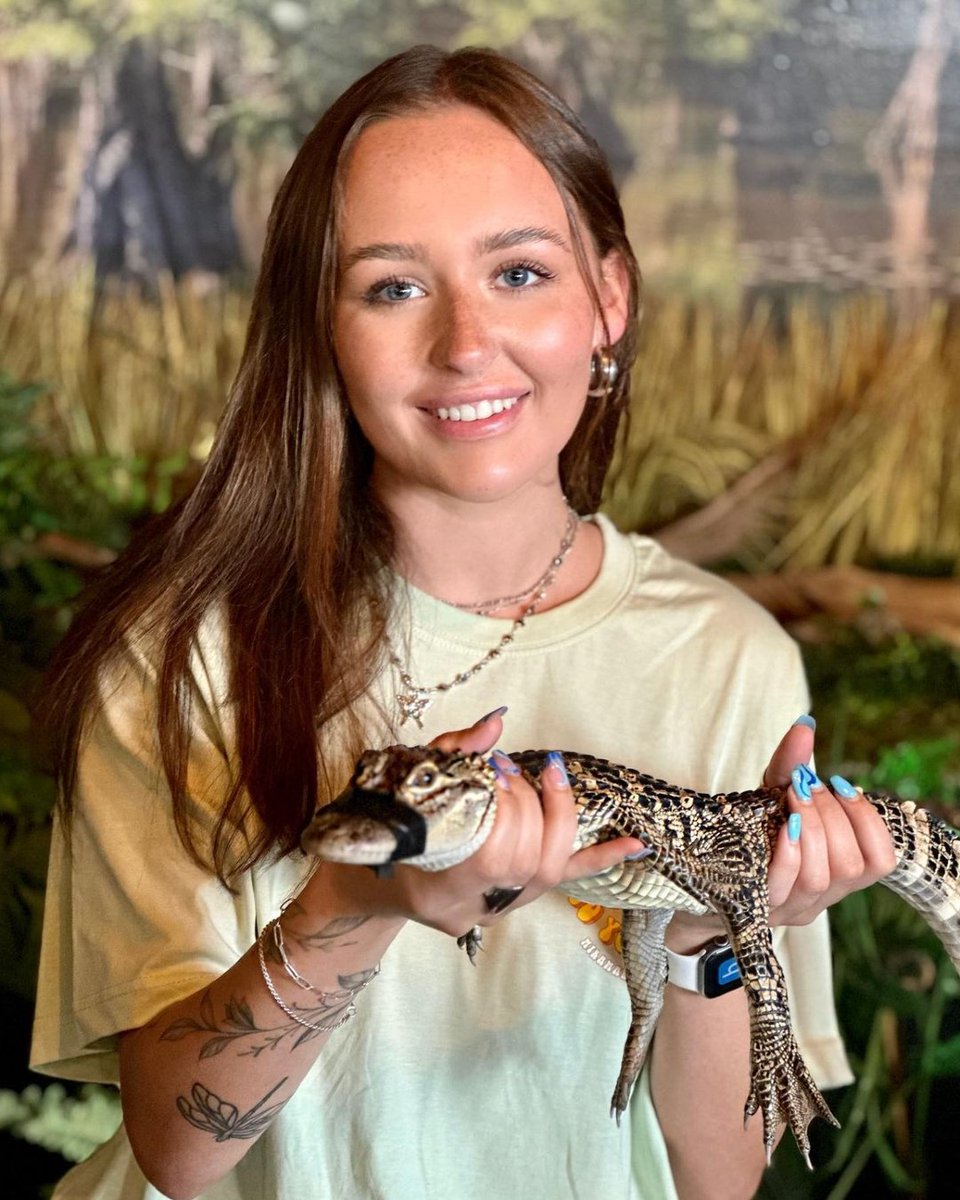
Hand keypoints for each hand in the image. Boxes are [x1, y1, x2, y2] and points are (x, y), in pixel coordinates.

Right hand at [315, 711, 645, 937]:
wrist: (367, 882)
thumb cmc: (382, 826)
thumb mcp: (404, 781)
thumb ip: (453, 752)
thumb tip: (498, 719)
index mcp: (436, 877)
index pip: (488, 838)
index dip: (501, 796)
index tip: (493, 764)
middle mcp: (470, 904)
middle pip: (519, 852)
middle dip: (524, 800)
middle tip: (510, 767)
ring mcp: (494, 910)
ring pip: (547, 868)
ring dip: (557, 815)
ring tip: (551, 777)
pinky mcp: (512, 904)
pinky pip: (563, 882)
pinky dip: (601, 858)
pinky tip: (635, 843)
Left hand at [764, 720, 896, 925]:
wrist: (698, 872)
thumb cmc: (749, 832)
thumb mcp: (772, 795)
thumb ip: (792, 765)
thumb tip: (805, 726)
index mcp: (837, 873)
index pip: (881, 861)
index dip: (868, 822)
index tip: (840, 785)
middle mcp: (819, 897)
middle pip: (850, 866)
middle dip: (832, 816)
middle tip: (807, 785)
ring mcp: (788, 907)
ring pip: (821, 877)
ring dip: (812, 828)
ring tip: (793, 796)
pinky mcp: (756, 909)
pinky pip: (782, 886)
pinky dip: (788, 852)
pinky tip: (783, 826)